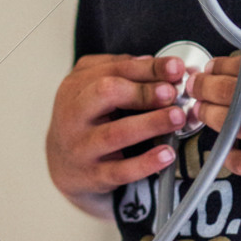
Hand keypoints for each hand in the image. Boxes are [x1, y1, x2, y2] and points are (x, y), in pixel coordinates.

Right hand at [45, 52, 192, 208]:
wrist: (64, 166)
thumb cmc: (86, 121)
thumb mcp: (94, 89)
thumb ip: (123, 72)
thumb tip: (161, 66)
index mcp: (76, 86)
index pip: (114, 69)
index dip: (148, 68)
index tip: (176, 68)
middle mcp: (73, 114)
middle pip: (106, 94)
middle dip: (143, 91)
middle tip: (172, 93)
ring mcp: (81, 146)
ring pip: (115, 133)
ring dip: (150, 124)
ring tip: (177, 117)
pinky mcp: (92, 175)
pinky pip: (120, 170)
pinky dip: (146, 163)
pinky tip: (167, 154)